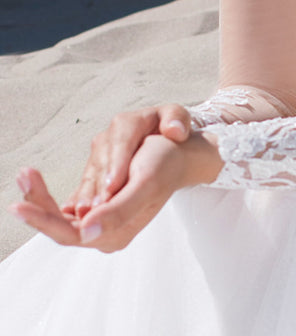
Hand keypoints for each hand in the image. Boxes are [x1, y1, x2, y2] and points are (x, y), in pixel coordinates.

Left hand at [11, 131, 220, 252]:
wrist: (178, 156)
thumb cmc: (164, 165)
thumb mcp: (146, 183)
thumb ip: (119, 212)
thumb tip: (87, 234)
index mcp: (117, 234)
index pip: (69, 234)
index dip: (43, 220)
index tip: (20, 204)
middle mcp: (106, 233)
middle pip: (60, 226)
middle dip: (38, 203)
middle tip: (23, 176)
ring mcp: (100, 223)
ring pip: (58, 217)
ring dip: (40, 197)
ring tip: (25, 174)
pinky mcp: (96, 210)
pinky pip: (64, 209)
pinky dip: (49, 195)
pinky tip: (35, 181)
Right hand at [63, 104, 193, 218]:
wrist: (163, 141)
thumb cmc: (171, 132)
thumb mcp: (178, 120)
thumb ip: (177, 119)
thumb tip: (174, 131)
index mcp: (128, 122)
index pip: (121, 141)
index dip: (116, 164)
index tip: (113, 185)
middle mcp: (108, 137)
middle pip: (101, 161)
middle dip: (98, 185)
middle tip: (97, 207)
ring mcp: (98, 154)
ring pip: (90, 175)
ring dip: (87, 196)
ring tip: (85, 214)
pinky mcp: (93, 170)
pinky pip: (85, 186)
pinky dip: (81, 200)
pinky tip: (77, 216)